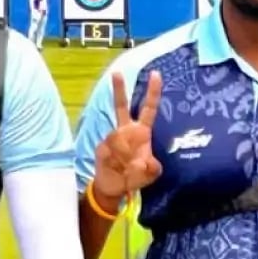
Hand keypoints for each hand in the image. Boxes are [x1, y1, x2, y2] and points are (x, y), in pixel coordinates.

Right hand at [92, 70, 163, 201]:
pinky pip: (109, 148)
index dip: (153, 92)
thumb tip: (145, 162)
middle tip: (116, 72)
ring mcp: (113, 137)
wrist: (114, 186)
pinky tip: (115, 165)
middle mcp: (126, 130)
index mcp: (142, 132)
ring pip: (117, 136)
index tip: (155, 74)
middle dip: (119, 90)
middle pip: (122, 106)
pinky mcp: (102, 146)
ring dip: (123, 152)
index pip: (148, 109)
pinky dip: (114, 158)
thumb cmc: (135, 176)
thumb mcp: (150, 173)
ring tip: (125, 165)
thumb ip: (152, 168)